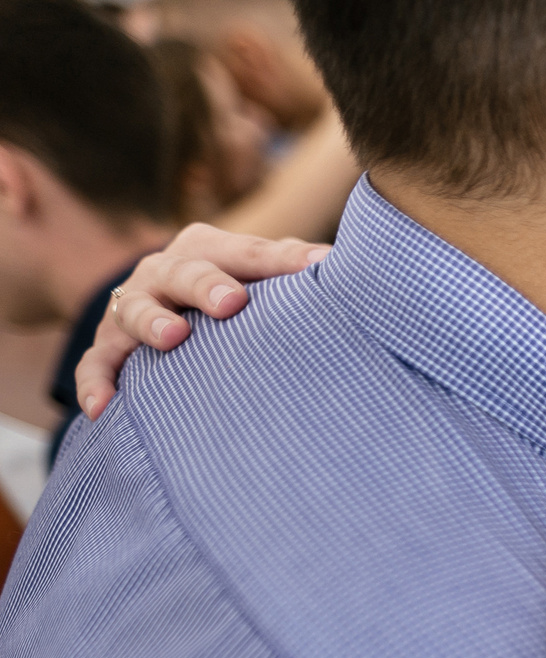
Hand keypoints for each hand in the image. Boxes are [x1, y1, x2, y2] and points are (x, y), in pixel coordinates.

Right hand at [74, 224, 329, 417]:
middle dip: (206, 285)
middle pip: (183, 273)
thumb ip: (294, 267)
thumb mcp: (262, 274)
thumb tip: (338, 264)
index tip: (314, 269)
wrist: (174, 306)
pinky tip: (101, 409)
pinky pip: (96, 362)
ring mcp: (132, 307)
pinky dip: (96, 383)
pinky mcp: (109, 344)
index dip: (279, 261)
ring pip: (133, 310)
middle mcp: (164, 272)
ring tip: (173, 338)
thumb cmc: (236, 290)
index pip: (247, 252)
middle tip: (232, 303)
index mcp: (208, 249)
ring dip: (151, 322)